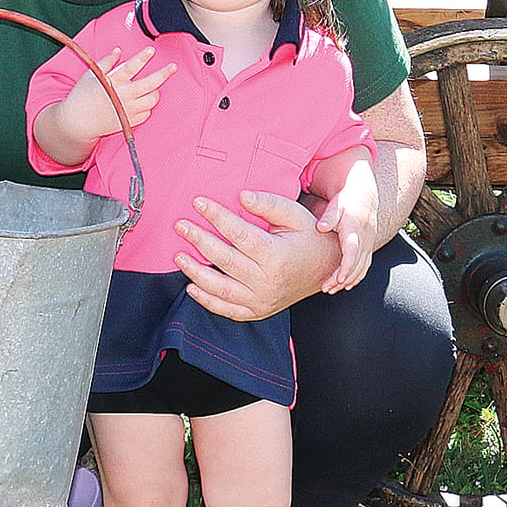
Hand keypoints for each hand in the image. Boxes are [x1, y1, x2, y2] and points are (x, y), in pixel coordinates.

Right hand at [58, 47, 172, 144]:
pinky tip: (142, 101)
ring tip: (153, 86)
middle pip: (151, 83)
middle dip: (164, 73)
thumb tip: (118, 50)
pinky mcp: (129, 122)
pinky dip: (147, 106)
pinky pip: (146, 113)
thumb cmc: (82, 95)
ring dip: (155, 91)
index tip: (151, 50)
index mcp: (113, 81)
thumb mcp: (91, 74)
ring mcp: (128, 110)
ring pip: (152, 99)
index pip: (132, 66)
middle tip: (173, 67)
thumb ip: (106, 62)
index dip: (143, 57)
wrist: (78, 122)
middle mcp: (123, 96)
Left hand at [172, 190, 337, 321]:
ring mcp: (262, 300)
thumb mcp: (295, 215)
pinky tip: (191, 286)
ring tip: (179, 255)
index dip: (216, 216)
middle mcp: (267, 281)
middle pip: (225, 259)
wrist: (327, 269)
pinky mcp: (257, 311)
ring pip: (221, 288)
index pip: (238, 233)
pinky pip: (227, 310)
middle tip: (180, 225)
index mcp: (276, 255)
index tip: (198, 202)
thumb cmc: (309, 238)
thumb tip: (241, 196)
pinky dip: (207, 300)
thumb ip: (268, 204)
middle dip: (199, 240)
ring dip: (195, 271)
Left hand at [316, 175, 378, 293]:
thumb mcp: (337, 205)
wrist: (365, 196)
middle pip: (357, 265)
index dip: (346, 267)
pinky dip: (357, 276)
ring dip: (349, 281)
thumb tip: (321, 227)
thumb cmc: (347, 201)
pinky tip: (346, 284)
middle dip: (343, 279)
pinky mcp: (368, 247)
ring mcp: (368, 244)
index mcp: (355, 229)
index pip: (353, 252)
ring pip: (362, 268)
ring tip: (333, 289)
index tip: (338, 279)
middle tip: (327, 289)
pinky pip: (365, 266)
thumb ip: (329, 216)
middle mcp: (364, 239)